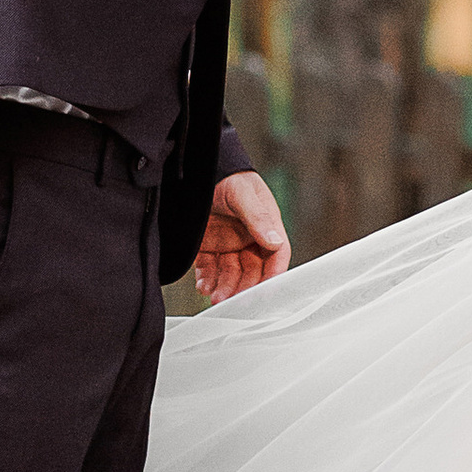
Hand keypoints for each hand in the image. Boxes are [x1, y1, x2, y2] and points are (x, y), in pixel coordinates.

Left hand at [193, 168, 289, 303]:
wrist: (195, 168)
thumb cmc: (226, 176)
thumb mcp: (243, 194)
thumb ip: (258, 217)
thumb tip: (275, 241)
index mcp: (265, 226)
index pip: (276, 255)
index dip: (274, 274)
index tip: (267, 291)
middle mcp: (249, 239)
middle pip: (253, 272)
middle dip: (244, 289)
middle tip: (234, 302)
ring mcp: (228, 244)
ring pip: (231, 275)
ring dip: (225, 289)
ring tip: (215, 298)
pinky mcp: (207, 247)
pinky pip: (210, 270)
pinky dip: (207, 281)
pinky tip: (204, 287)